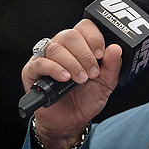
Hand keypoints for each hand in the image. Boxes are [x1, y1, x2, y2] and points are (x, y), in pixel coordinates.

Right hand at [21, 19, 121, 148]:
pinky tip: (65, 78)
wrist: (71, 122)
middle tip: (92, 72)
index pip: (84, 27)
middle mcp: (61, 47)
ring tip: (81, 79)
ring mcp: (45, 58)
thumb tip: (116, 48)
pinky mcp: (32, 71)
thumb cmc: (86, 99)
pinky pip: (40, 62)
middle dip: (85, 54)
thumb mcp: (106, 83)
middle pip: (70, 35)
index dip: (94, 37)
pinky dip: (55, 69)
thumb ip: (112, 66)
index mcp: (79, 45)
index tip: (101, 53)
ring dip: (72, 63)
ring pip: (56, 47)